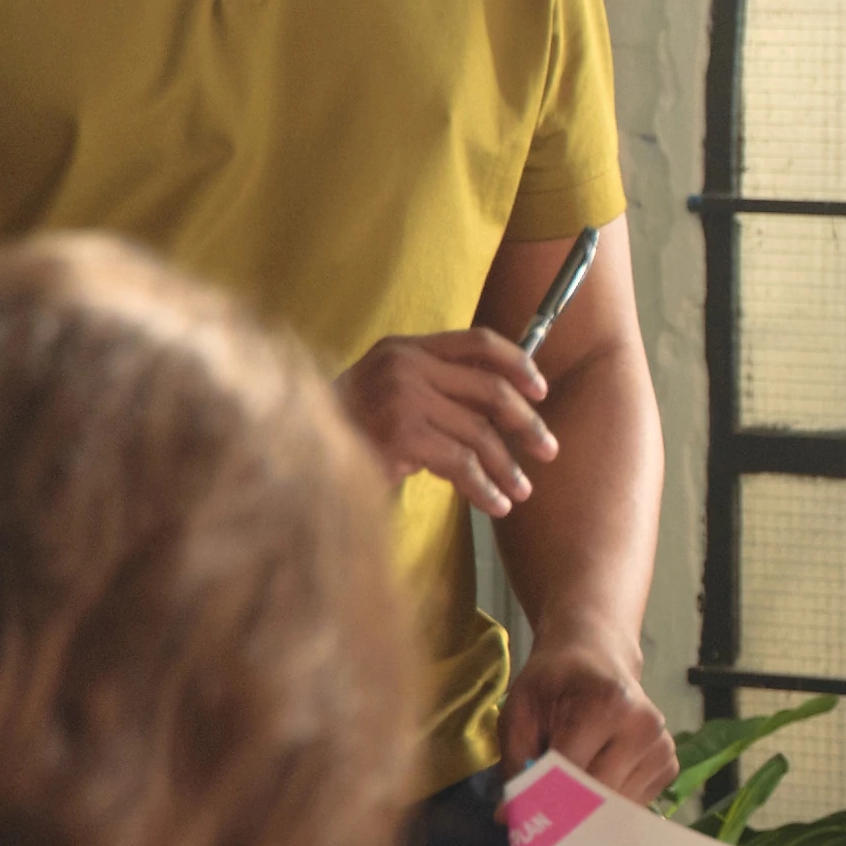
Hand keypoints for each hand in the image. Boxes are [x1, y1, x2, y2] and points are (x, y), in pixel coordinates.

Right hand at [340, 328, 556, 516]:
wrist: (296, 456)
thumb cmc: (350, 431)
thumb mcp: (393, 392)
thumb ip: (438, 388)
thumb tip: (507, 404)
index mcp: (406, 348)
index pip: (478, 341)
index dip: (518, 364)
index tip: (542, 391)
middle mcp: (405, 365)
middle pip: (490, 389)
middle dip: (527, 424)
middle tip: (549, 450)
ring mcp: (402, 398)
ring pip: (480, 433)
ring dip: (508, 467)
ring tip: (522, 491)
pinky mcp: (401, 435)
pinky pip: (462, 464)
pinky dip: (484, 488)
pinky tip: (496, 505)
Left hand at [502, 636, 677, 799]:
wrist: (596, 659)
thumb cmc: (554, 684)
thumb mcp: (521, 712)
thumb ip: (516, 762)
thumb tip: (511, 817)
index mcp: (608, 703)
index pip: (571, 769)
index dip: (540, 796)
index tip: (516, 816)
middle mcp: (644, 726)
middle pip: (598, 792)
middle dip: (564, 808)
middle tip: (538, 814)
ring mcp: (662, 746)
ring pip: (617, 805)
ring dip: (588, 808)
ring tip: (568, 789)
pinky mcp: (669, 764)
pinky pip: (634, 803)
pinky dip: (609, 803)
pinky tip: (596, 779)